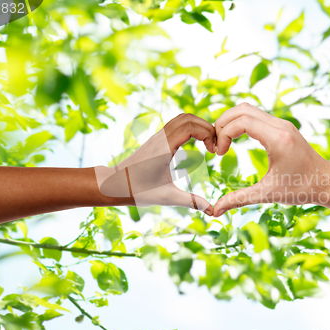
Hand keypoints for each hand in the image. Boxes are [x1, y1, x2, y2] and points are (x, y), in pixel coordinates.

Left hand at [95, 113, 215, 214]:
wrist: (115, 184)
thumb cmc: (138, 191)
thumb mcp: (167, 197)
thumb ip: (191, 202)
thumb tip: (212, 211)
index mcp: (164, 148)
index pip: (190, 127)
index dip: (207, 134)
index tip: (213, 151)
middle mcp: (160, 138)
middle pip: (189, 118)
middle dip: (207, 128)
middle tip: (215, 146)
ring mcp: (158, 136)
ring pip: (182, 118)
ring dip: (199, 126)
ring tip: (208, 144)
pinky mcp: (157, 139)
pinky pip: (177, 124)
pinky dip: (191, 128)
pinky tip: (196, 144)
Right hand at [213, 103, 329, 216]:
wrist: (326, 181)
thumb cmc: (301, 189)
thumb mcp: (268, 194)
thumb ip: (239, 199)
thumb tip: (215, 211)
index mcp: (277, 139)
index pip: (241, 121)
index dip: (223, 134)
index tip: (219, 153)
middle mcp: (280, 126)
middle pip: (241, 109)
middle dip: (222, 124)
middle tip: (216, 146)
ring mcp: (282, 124)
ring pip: (247, 109)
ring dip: (230, 121)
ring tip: (222, 142)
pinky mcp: (282, 126)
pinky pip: (255, 115)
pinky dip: (239, 123)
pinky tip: (234, 140)